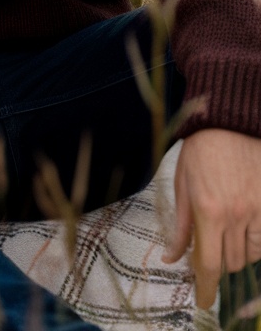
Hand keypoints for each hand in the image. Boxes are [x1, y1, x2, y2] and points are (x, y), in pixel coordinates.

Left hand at [163, 128, 260, 308]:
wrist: (230, 123)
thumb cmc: (201, 151)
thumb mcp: (182, 184)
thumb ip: (180, 225)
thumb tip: (172, 257)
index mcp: (208, 210)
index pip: (209, 264)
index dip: (206, 288)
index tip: (203, 300)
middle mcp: (235, 215)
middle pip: (230, 263)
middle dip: (217, 262)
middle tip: (208, 246)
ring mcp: (257, 210)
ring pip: (248, 255)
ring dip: (235, 252)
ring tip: (226, 231)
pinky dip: (254, 242)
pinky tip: (243, 226)